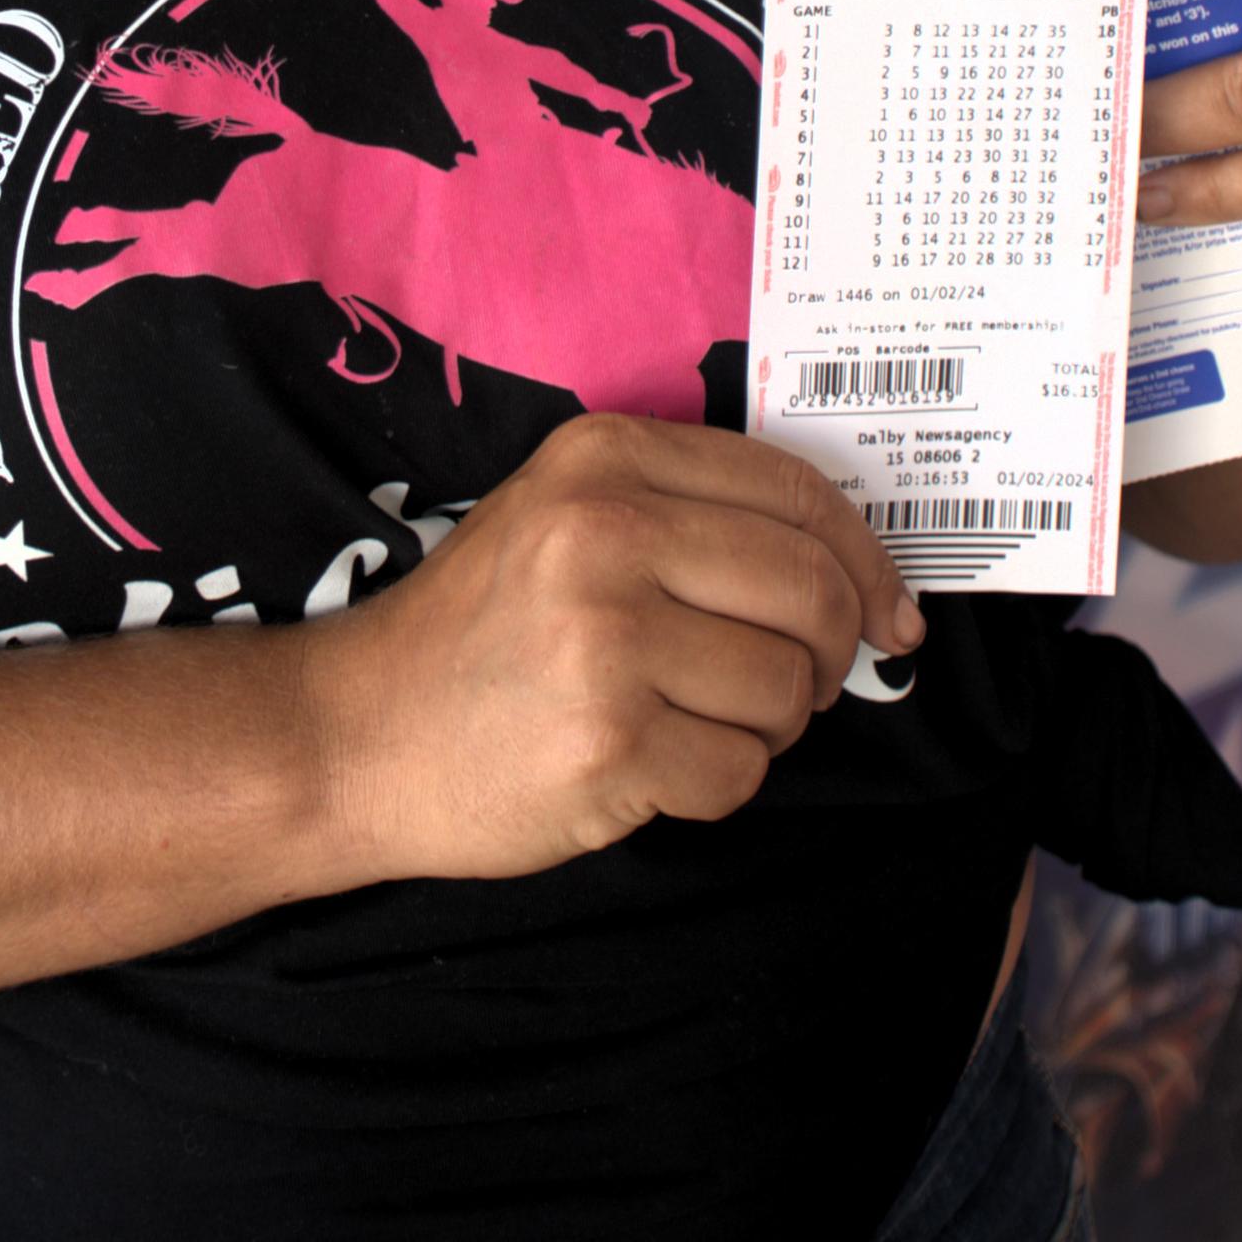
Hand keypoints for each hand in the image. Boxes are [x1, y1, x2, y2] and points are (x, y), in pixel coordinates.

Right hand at [297, 415, 921, 883]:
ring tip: (693, 720)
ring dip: (767, 726)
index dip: (866, 558)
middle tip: (791, 684)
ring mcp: (606, 641)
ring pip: (786, 689)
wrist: (353, 735)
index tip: (889, 613)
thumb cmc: (479, 633)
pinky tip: (654, 765)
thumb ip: (690, 514)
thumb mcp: (564, 515)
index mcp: (604, 458)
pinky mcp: (609, 743)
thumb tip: (860, 577)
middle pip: (810, 592)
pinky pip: (740, 772)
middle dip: (825, 654)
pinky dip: (718, 782)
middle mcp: (607, 533)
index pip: (796, 492)